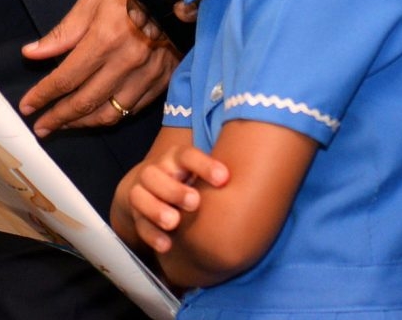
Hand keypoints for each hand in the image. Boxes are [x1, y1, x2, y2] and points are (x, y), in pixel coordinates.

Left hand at [20, 0, 176, 136]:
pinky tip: (96, 114)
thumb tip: (32, 53)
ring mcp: (147, 74)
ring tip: (64, 125)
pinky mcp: (162, 81)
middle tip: (41, 126)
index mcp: (105, 39)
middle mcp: (127, 62)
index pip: (66, 78)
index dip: (43, 95)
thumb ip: (62, 34)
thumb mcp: (91, 2)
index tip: (28, 105)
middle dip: (58, 119)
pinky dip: (111, 116)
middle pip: (85, 103)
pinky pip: (132, 109)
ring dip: (82, 124)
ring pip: (110, 114)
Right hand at [117, 141, 229, 255]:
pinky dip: (151, 234)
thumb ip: (221, 175)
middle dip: (175, 189)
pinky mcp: (136, 213)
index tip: (224, 179)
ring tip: (174, 222)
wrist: (148, 187)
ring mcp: (142, 191)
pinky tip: (167, 245)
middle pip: (157, 175)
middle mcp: (157, 171)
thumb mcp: (201, 172)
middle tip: (195, 203)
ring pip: (142, 197)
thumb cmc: (187, 180)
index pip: (187, 155)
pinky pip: (139, 223)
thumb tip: (265, 179)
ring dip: (158, 209)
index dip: (204, 165)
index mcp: (176, 159)